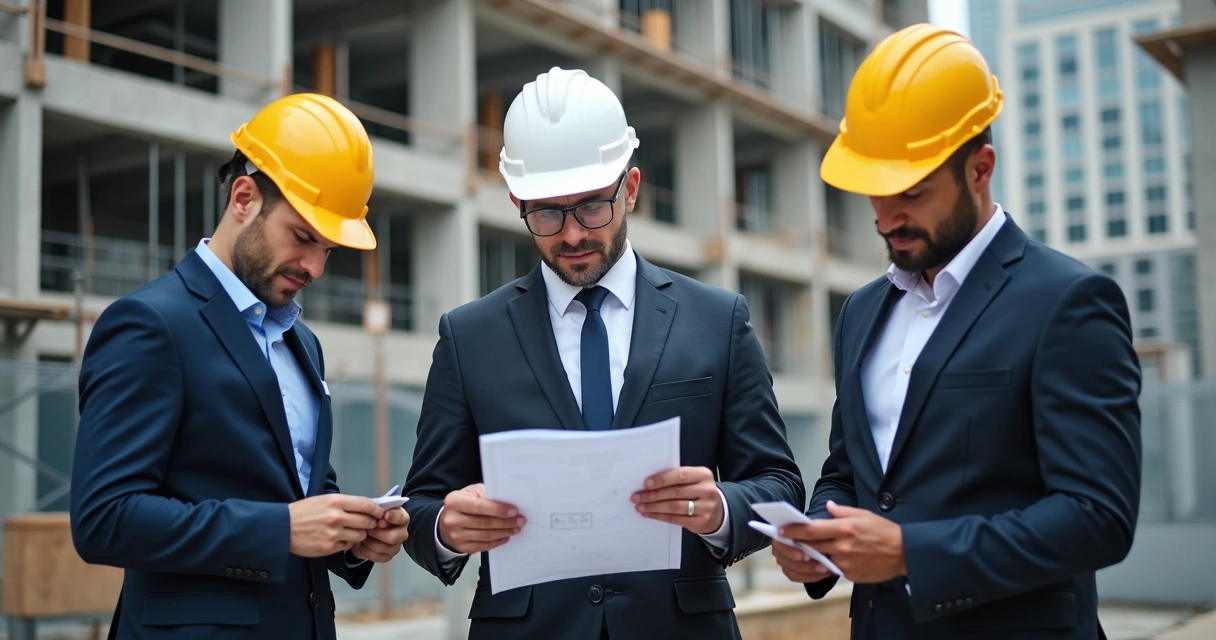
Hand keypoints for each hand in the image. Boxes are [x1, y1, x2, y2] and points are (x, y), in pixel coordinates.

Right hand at [288, 494, 383, 557]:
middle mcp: (336, 517)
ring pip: (360, 535)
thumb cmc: (304, 512)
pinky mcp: (329, 547)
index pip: (366, 505)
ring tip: (351, 531)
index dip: (377, 510)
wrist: (283, 527)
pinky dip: (347, 544)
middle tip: (368, 524)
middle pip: (367, 521)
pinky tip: (339, 539)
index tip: (380, 513)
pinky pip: (348, 546)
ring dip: (359, 534)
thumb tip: (367, 507)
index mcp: (336, 502)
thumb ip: (345, 503)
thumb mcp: (324, 500)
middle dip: (370, 523)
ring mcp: (333, 533)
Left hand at [351, 507, 409, 562]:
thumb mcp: (375, 509)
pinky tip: (362, 545)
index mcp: (402, 518)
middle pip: (393, 537)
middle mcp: (402, 533)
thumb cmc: (372, 516)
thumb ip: (378, 510)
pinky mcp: (388, 557)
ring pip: (383, 548)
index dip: (393, 517)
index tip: (384, 515)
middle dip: (376, 533)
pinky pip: (377, 557)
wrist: (364, 529)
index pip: (402, 518)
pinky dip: (367, 551)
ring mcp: (396, 547)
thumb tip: (380, 520)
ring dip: (369, 542)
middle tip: (366, 528)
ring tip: (362, 536)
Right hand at [438, 483, 524, 553]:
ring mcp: (456, 535)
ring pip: (486, 535)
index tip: (514, 511)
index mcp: (454, 501)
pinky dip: (497, 541)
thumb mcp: (470, 493)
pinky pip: (484, 545)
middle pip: (484, 522)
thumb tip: (506, 500)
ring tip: (516, 528)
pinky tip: (506, 536)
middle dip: (506, 522)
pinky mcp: (462, 547)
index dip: (498, 509)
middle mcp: (453, 519)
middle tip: (520, 520)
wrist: (446, 523)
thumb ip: (485, 494)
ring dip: (504, 532)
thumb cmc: (462, 505)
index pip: (479, 506)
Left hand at [631, 466, 723, 534]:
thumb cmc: (698, 492)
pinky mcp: (701, 522)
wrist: (718, 512)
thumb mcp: (694, 480)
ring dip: (653, 507)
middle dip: (653, 495)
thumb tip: (649, 483)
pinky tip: (649, 514)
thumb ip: (677, 479)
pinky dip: (659, 516)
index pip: (680, 475)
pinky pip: (676, 519)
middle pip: (675, 492)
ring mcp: (706, 507)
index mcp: (704, 475)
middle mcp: (707, 490)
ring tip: (640, 506)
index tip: (646, 483)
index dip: (662, 479)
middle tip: (637, 497)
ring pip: (674, 507)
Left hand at [779, 500, 905, 583]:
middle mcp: (843, 546)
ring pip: (819, 559)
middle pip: (811, 546)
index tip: (780, 530)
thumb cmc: (884, 531)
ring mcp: (846, 563)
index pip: (811, 530)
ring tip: (802, 549)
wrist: (904, 554)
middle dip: (796, 543)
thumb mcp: (864, 514)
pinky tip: (826, 558)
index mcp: (845, 528)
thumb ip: (842, 511)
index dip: (793, 531)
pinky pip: (833, 569)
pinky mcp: (850, 575)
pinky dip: (827, 563)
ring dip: (810, 555)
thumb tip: (828, 506)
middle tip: (784, 540)